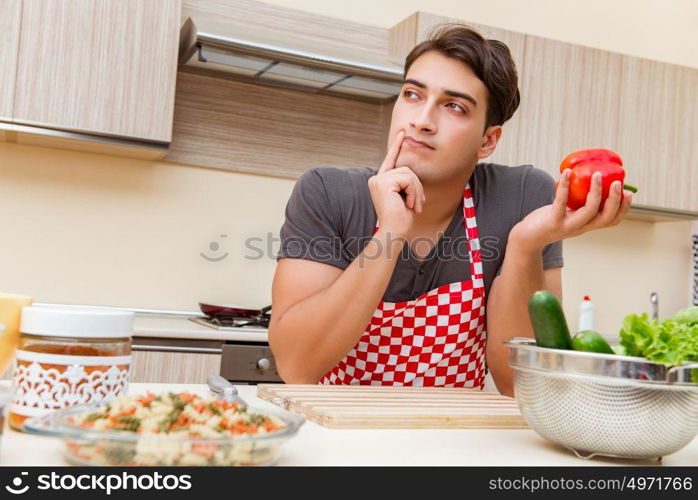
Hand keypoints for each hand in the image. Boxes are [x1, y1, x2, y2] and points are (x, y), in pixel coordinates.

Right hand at [367, 130, 425, 238]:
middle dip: (417, 186)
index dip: (396, 146)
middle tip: (418, 205)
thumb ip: (406, 183)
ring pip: (408, 174)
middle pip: (405, 169)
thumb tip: (411, 173)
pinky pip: (408, 180)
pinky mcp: (384, 183)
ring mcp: (378, 180)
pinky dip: (413, 192)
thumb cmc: (401, 220)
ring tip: (413, 206)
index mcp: (380, 181)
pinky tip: (408, 204)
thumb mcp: (405, 197)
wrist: (394, 232)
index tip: (402, 133)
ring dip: (416, 191)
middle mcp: (376, 179)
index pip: (390, 160)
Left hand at [510, 168, 632, 251]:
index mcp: (587, 225)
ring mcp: (567, 226)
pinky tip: (566, 173)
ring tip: (596, 175)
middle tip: (617, 182)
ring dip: (596, 192)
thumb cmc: (549, 220)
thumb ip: (579, 204)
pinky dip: (565, 186)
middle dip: (615, 200)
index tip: (629, 193)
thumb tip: (590, 181)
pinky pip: (561, 202)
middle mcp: (580, 228)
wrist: (527, 238)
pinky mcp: (552, 221)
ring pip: (589, 211)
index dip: (623, 208)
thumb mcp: (568, 213)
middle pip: (605, 218)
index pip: (612, 220)